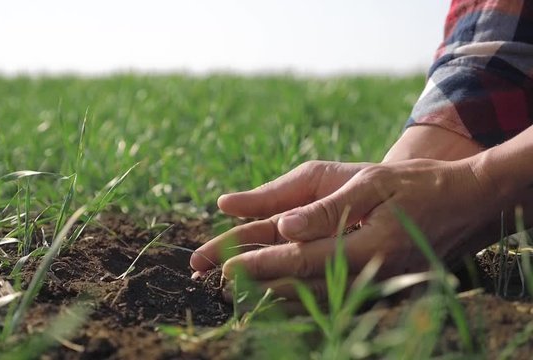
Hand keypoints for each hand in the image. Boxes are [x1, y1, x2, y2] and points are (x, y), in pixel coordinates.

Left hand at [190, 158, 499, 300]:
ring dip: (272, 293)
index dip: (259, 265)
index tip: (224, 266)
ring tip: (235, 289)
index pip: (299, 260)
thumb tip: (284, 227)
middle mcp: (368, 274)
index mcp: (365, 246)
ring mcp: (376, 285)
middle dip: (255, 283)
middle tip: (216, 280)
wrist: (464, 203)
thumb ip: (327, 209)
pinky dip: (300, 296)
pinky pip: (332, 296)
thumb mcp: (372, 183)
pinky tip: (276, 292)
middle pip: (300, 285)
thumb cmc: (417, 186)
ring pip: (313, 297)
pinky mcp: (379, 286)